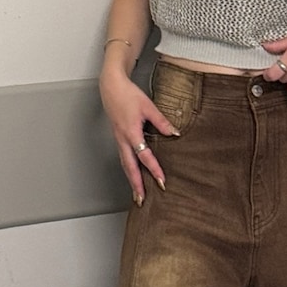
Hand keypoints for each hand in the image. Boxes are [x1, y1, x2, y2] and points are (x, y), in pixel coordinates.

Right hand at [99, 69, 177, 203]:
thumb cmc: (128, 94)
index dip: (154, 169)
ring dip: (131, 181)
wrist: (111, 86)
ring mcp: (118, 140)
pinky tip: (133, 176)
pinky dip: (128, 170)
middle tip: (142, 200)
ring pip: (124, 165)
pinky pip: (123, 158)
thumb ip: (162, 122)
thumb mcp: (148, 107)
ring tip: (137, 195)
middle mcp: (122, 140)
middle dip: (136, 185)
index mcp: (130, 132)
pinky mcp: (118, 138)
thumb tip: (175, 133)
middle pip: (129, 168)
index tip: (162, 181)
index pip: (144, 156)